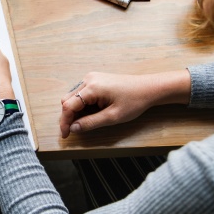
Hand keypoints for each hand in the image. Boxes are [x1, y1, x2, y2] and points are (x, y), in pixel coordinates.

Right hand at [60, 70, 190, 137]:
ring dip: (74, 111)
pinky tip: (90, 113)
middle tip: (74, 131)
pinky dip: (81, 104)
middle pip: (67, 100)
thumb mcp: (112, 117)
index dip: (65, 122)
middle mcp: (88, 79)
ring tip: (84, 122)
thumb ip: (91, 123)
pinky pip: (81, 93)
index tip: (66, 135)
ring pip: (73, 97)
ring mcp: (91, 78)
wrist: (148, 88)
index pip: (68, 106)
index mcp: (92, 87)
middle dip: (68, 117)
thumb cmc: (134, 102)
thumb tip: (73, 128)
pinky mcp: (95, 79)